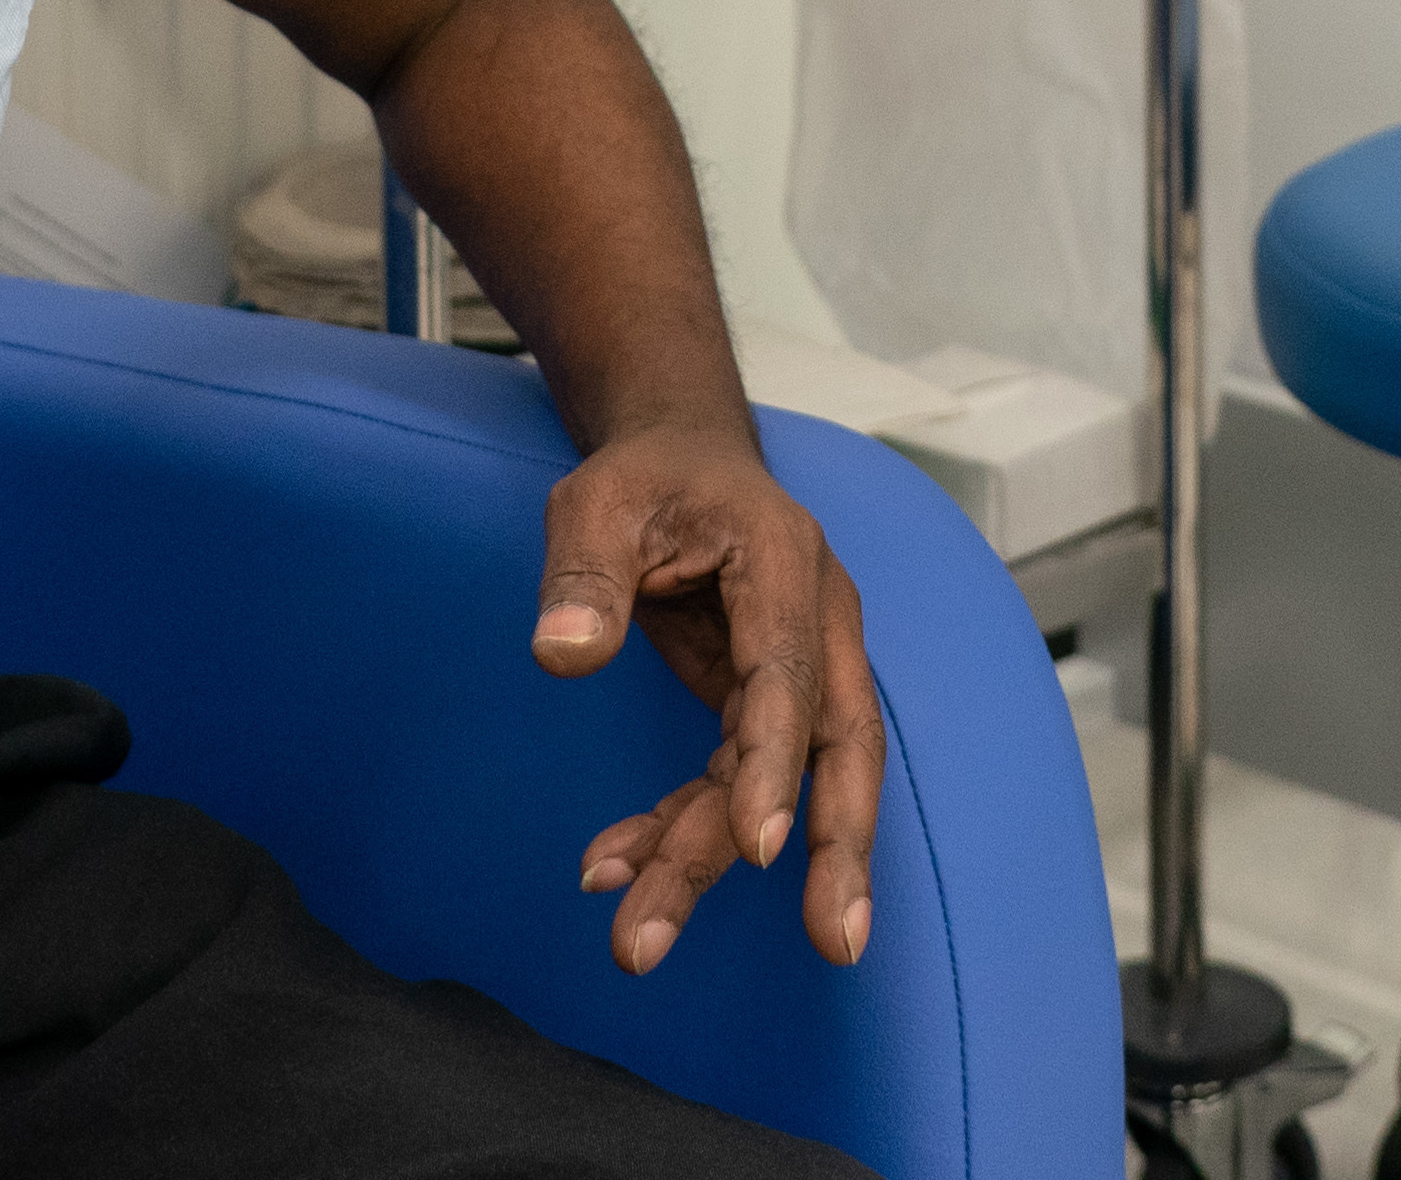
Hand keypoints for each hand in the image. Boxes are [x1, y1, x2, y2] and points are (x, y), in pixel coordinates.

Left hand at [536, 414, 881, 972]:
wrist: (683, 458)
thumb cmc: (647, 476)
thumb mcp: (596, 502)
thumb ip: (583, 575)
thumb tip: (562, 656)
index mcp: (783, 562)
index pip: (790, 674)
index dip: (773, 761)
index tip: (758, 846)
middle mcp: (816, 622)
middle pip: (838, 746)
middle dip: (836, 849)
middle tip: (833, 943)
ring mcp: (803, 667)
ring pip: (786, 783)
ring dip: (720, 862)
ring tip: (643, 940)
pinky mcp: (768, 704)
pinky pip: (736, 781)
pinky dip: (684, 831)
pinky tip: (623, 870)